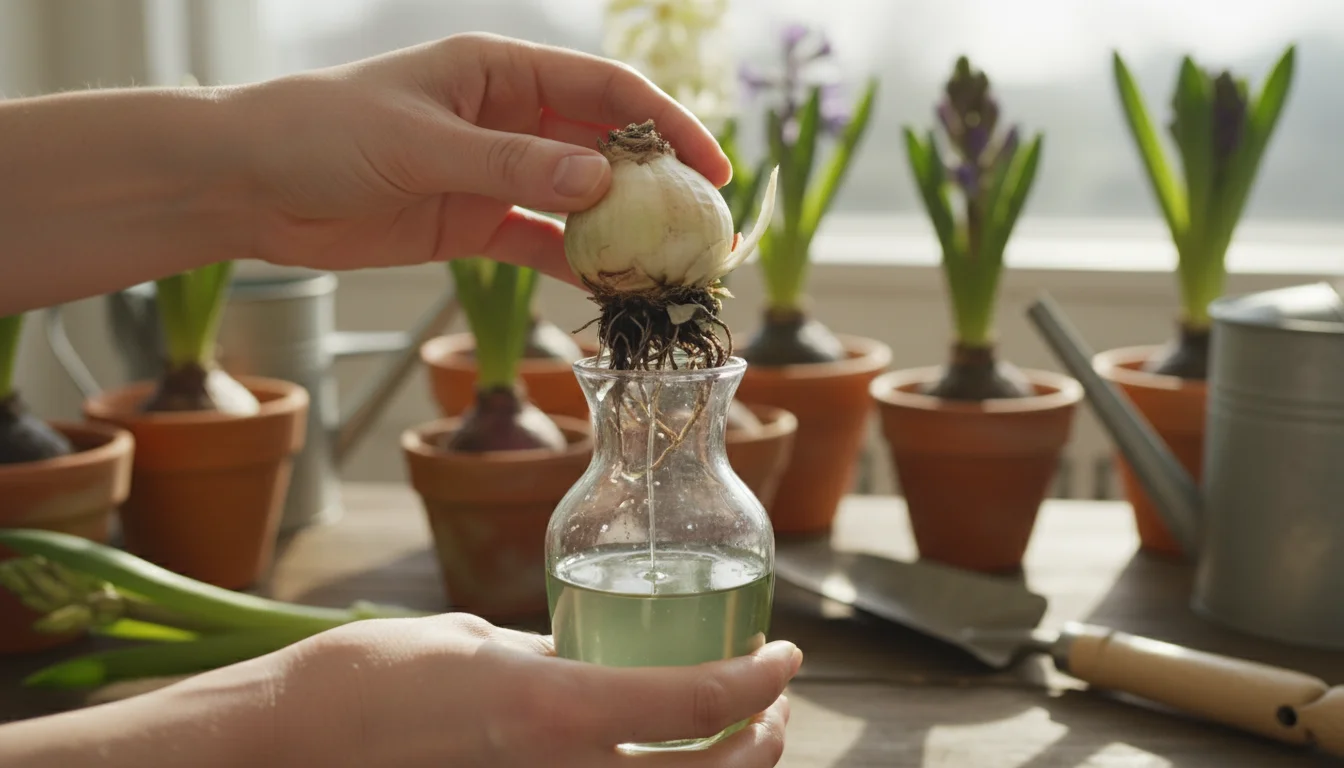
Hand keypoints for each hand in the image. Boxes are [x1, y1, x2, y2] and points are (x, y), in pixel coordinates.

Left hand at [234, 32, 731, 287]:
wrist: (249, 186)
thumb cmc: (322, 134)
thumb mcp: (421, 144)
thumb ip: (511, 165)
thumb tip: (601, 182)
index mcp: (498, 71)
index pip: (604, 88)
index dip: (665, 122)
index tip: (711, 165)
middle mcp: (506, 118)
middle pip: (603, 145)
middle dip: (656, 182)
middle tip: (704, 225)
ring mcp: (493, 174)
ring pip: (577, 200)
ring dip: (621, 229)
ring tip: (670, 263)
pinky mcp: (472, 224)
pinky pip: (537, 243)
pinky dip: (572, 264)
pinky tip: (608, 287)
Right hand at [277, 614, 797, 766]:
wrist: (287, 748)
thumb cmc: (362, 680)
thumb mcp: (469, 643)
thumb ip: (540, 657)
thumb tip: (578, 659)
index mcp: (557, 710)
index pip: (698, 702)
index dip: (759, 680)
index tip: (785, 657)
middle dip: (758, 741)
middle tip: (769, 704)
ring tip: (732, 737)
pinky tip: (654, 761)